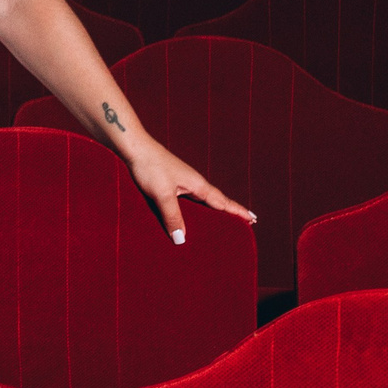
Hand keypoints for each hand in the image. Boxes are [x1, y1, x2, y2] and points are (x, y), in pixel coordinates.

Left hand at [119, 135, 254, 243]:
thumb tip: (182, 240)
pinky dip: (199, 207)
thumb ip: (172, 217)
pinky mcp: (171, 181)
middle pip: (218, 200)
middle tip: (247, 221)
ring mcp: (183, 181)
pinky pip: (191, 198)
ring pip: (205, 199)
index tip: (253, 219)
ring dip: (216, 209)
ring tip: (224, 220)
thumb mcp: (162, 195)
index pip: (223, 202)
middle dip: (231, 211)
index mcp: (198, 185)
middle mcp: (194, 183)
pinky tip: (193, 211)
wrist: (135, 147)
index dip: (237, 211)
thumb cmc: (150, 167)